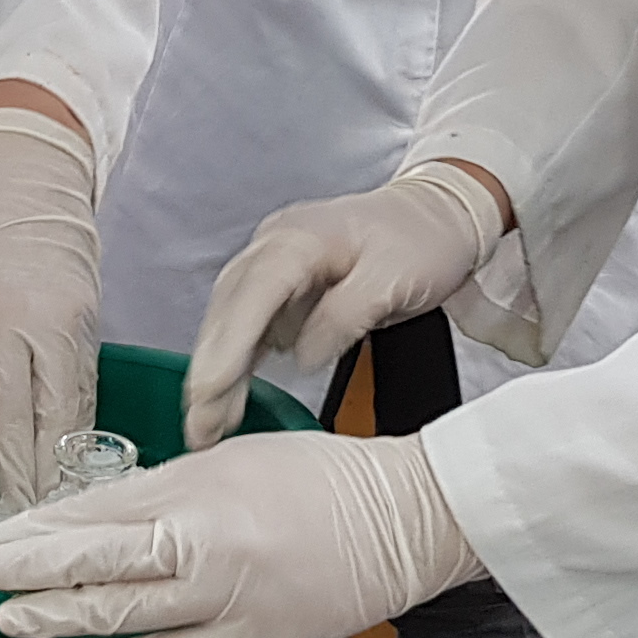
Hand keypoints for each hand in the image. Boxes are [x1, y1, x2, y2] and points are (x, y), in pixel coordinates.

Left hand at [0, 103, 100, 502]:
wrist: (34, 155)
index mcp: (12, 323)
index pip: (12, 420)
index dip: (11, 476)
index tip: (8, 521)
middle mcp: (56, 334)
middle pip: (55, 428)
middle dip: (45, 485)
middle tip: (33, 536)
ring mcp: (80, 329)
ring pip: (77, 412)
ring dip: (64, 462)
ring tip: (51, 511)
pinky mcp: (90, 321)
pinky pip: (83, 387)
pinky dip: (74, 426)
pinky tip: (62, 455)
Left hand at [0, 431, 483, 637]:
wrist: (406, 521)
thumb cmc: (324, 480)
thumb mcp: (232, 460)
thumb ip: (162, 491)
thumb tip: (96, 518)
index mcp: (201, 491)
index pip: (100, 512)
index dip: (40, 529)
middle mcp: (208, 546)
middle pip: (102, 562)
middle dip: (33, 572)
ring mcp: (230, 601)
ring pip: (128, 614)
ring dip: (62, 618)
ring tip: (12, 620)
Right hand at [181, 162, 506, 447]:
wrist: (438, 215)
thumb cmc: (421, 239)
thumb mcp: (393, 279)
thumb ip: (344, 317)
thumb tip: (302, 356)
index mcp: (301, 237)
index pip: (252, 291)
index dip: (228, 342)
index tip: (210, 386)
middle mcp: (276, 244)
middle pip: (229, 307)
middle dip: (209, 367)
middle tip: (199, 421)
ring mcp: (275, 263)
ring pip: (230, 317)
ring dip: (216, 370)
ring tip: (207, 423)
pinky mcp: (283, 284)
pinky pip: (249, 323)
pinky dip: (236, 361)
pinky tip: (229, 396)